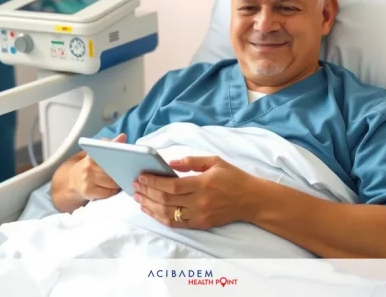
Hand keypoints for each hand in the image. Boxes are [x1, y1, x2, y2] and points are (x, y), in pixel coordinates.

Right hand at [68, 133, 125, 200]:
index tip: (127, 154)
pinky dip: (113, 191)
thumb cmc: (90, 166)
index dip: (117, 152)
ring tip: (121, 180)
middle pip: (113, 169)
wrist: (72, 181)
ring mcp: (87, 179)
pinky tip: (113, 189)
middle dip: (122, 171)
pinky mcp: (88, 191)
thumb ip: (110, 144)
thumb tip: (123, 136)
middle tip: (128, 171)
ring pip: (112, 182)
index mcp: (92, 154)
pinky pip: (108, 192)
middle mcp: (89, 165)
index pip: (106, 149)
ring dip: (119, 182)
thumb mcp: (97, 153)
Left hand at [132, 156, 252, 228]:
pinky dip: (160, 218)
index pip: (171, 186)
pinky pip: (176, 224)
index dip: (153, 182)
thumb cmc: (233, 177)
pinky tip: (151, 211)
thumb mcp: (214, 161)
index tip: (141, 177)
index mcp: (203, 183)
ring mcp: (200, 215)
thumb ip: (191, 161)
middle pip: (166, 200)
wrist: (251, 199)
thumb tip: (169, 163)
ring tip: (138, 199)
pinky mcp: (201, 224)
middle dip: (147, 193)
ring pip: (168, 214)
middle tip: (134, 186)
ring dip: (150, 207)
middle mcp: (200, 202)